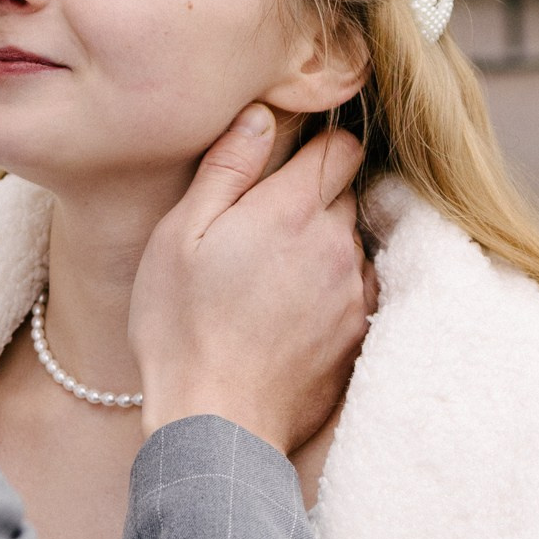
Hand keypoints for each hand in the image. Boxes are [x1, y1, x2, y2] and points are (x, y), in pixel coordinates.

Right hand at [130, 107, 369, 454]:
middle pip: (346, 194)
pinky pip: (356, 290)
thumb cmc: (182, 327)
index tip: (289, 160)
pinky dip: (332, 290)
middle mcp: (336, 245)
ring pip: (352, 244)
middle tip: (264, 224)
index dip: (317, 146)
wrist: (216, 423)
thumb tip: (261, 115)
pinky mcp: (357, 334)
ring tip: (270, 277)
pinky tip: (290, 311)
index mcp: (291, 210)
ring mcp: (353, 292)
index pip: (340, 148)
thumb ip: (227, 169)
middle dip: (315, 197)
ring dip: (323, 247)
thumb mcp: (180, 236)